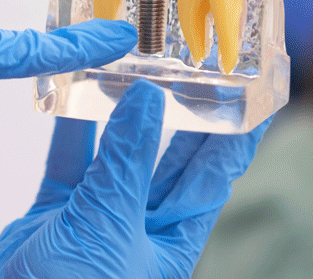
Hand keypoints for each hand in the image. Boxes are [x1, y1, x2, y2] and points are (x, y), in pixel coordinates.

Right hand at [0, 79, 271, 278]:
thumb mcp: (107, 226)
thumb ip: (125, 162)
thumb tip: (148, 98)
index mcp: (172, 243)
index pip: (216, 177)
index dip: (239, 137)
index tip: (258, 97)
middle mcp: (140, 229)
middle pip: (173, 161)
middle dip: (188, 116)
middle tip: (201, 69)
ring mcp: (97, 221)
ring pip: (119, 157)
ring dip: (125, 117)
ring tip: (139, 69)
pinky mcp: (54, 218)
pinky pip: (69, 164)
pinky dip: (70, 131)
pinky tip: (75, 94)